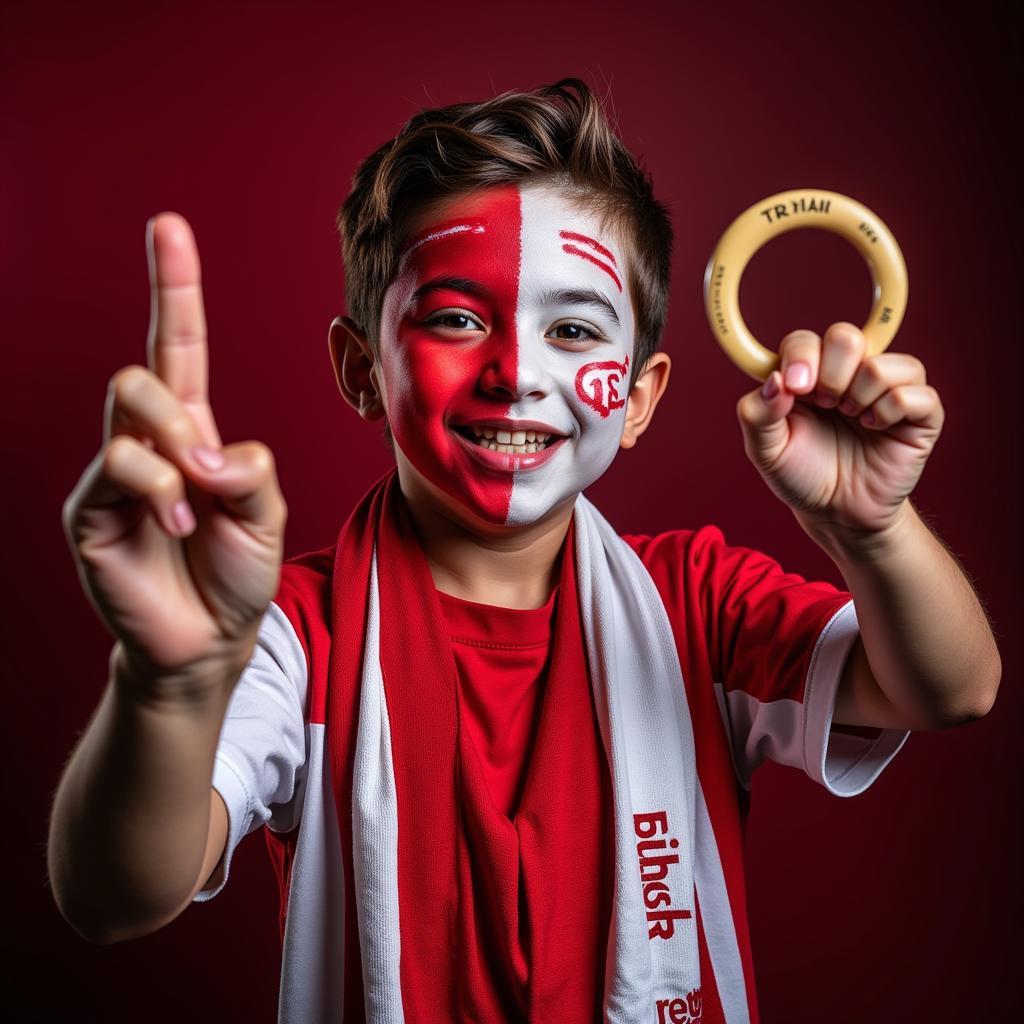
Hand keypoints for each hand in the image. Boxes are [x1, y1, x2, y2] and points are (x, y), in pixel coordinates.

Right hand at [63, 213, 286, 691]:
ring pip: (128, 405)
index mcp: (194, 428)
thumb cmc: (238, 571)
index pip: (178, 342)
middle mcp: (149, 439)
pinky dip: (158, 491)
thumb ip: (250, 468)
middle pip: (143, 370)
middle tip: (208, 472)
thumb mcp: (267, 511)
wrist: (210, 637)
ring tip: (190, 513)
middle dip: (180, 412)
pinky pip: (117, 464)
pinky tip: (172, 527)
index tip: (168, 226)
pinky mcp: (89, 508)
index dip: (174, 286)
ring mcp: (114, 472)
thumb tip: (205, 449)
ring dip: (175, 455)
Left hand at [735, 321, 943, 542]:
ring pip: (882, 364)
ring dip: (860, 396)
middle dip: (830, 375)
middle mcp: (847, 373)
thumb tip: (774, 379)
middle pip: (845, 337)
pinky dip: (891, 410)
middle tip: (826, 406)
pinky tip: (876, 428)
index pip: (804, 340)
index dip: (801, 357)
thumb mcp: (765, 450)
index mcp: (807, 375)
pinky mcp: (919, 412)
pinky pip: (918, 392)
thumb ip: (756, 413)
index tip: (796, 388)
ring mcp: (887, 388)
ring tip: (853, 419)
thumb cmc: (802, 475)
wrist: (836, 513)